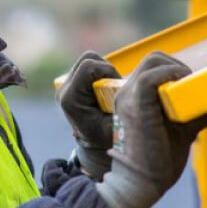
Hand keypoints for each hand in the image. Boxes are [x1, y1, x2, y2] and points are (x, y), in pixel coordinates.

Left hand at [58, 51, 120, 179]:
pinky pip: (88, 66)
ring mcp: (65, 85)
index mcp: (71, 99)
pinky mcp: (71, 82)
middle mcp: (64, 90)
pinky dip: (101, 73)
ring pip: (88, 59)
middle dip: (107, 70)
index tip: (118, 89)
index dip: (108, 73)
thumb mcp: (118, 125)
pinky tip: (106, 90)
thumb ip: (124, 106)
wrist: (94, 148)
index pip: (89, 67)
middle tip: (116, 89)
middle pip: (88, 59)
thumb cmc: (109, 140)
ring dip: (104, 71)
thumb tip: (141, 86)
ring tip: (112, 90)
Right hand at [94, 51, 206, 207]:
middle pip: (153, 58)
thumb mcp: (181, 131)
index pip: (153, 66)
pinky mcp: (135, 105)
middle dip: (178, 65)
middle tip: (193, 86)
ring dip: (177, 69)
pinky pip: (151, 77)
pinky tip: (184, 90)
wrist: (139, 184)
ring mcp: (129, 97)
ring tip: (190, 89)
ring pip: (153, 61)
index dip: (175, 70)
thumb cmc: (156, 162)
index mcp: (134, 97)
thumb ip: (195, 114)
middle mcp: (127, 92)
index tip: (191, 86)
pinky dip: (171, 76)